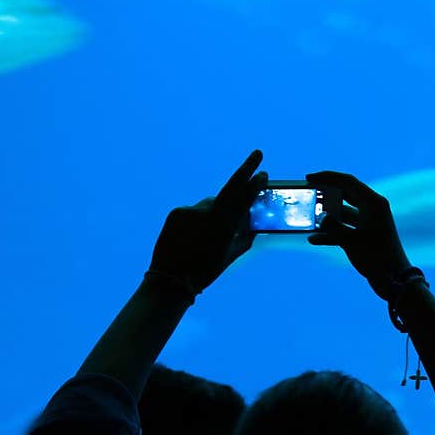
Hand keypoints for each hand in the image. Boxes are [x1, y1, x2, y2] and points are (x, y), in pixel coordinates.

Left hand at [148, 150, 265, 293]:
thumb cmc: (203, 272)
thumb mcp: (228, 257)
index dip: (254, 184)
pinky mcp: (176, 212)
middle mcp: (206, 213)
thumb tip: (252, 226)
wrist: (170, 280)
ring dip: (215, 212)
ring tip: (209, 234)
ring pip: (209, 205)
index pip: (242, 198)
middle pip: (228, 192)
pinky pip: (193, 211)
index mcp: (222, 226)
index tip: (264, 172)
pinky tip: (194, 236)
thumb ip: (242, 239)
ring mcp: (189, 211)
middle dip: (244, 173)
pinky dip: (198, 219)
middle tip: (257, 154)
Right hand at [306, 170, 412, 299]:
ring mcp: (369, 222)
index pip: (348, 182)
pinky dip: (332, 233)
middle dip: (325, 195)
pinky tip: (314, 239)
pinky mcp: (366, 236)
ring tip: (308, 219)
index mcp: (373, 203)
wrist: (394, 281)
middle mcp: (373, 209)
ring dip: (327, 217)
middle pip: (345, 195)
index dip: (327, 177)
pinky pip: (346, 229)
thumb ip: (332, 227)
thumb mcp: (350, 241)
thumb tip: (320, 217)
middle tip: (308, 194)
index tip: (309, 178)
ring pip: (343, 214)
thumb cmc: (377, 258)